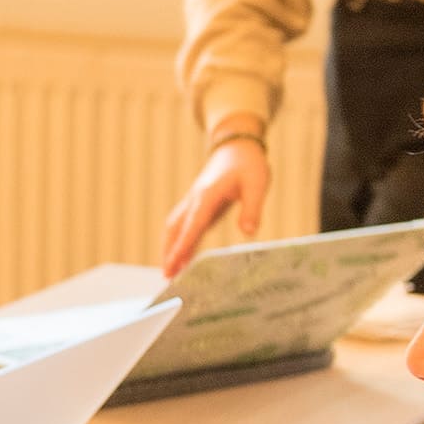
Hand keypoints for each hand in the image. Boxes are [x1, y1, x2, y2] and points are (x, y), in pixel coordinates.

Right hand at [160, 138, 270, 278]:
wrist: (236, 147)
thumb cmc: (248, 164)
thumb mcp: (257, 183)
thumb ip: (252, 208)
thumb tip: (249, 233)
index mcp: (207, 195)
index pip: (192, 226)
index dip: (182, 247)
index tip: (173, 265)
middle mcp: (195, 200)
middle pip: (175, 229)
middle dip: (169, 252)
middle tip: (166, 277)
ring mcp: (194, 202)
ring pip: (175, 228)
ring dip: (170, 248)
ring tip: (169, 272)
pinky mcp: (198, 205)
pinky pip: (183, 226)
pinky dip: (179, 242)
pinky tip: (182, 257)